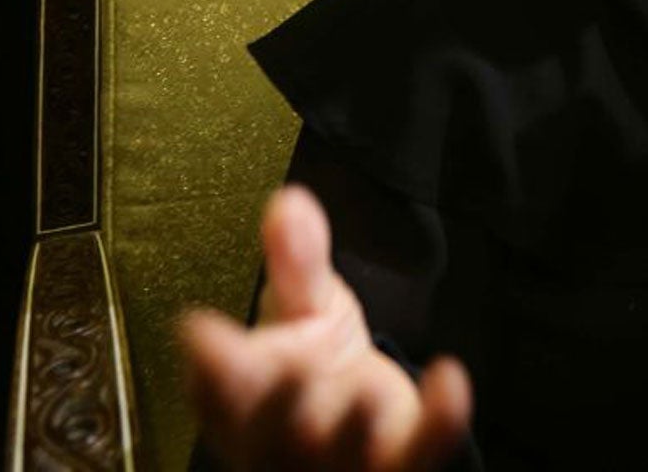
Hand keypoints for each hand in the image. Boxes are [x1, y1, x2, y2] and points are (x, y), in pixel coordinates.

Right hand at [181, 187, 470, 470]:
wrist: (358, 414)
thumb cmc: (310, 358)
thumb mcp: (299, 306)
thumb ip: (296, 262)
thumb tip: (290, 200)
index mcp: (242, 401)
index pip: (216, 391)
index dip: (207, 367)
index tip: (199, 329)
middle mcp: (281, 441)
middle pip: (273, 436)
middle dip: (281, 409)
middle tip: (293, 371)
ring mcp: (340, 459)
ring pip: (342, 455)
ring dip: (352, 429)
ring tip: (365, 392)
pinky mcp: (398, 460)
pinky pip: (418, 450)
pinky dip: (436, 421)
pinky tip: (448, 379)